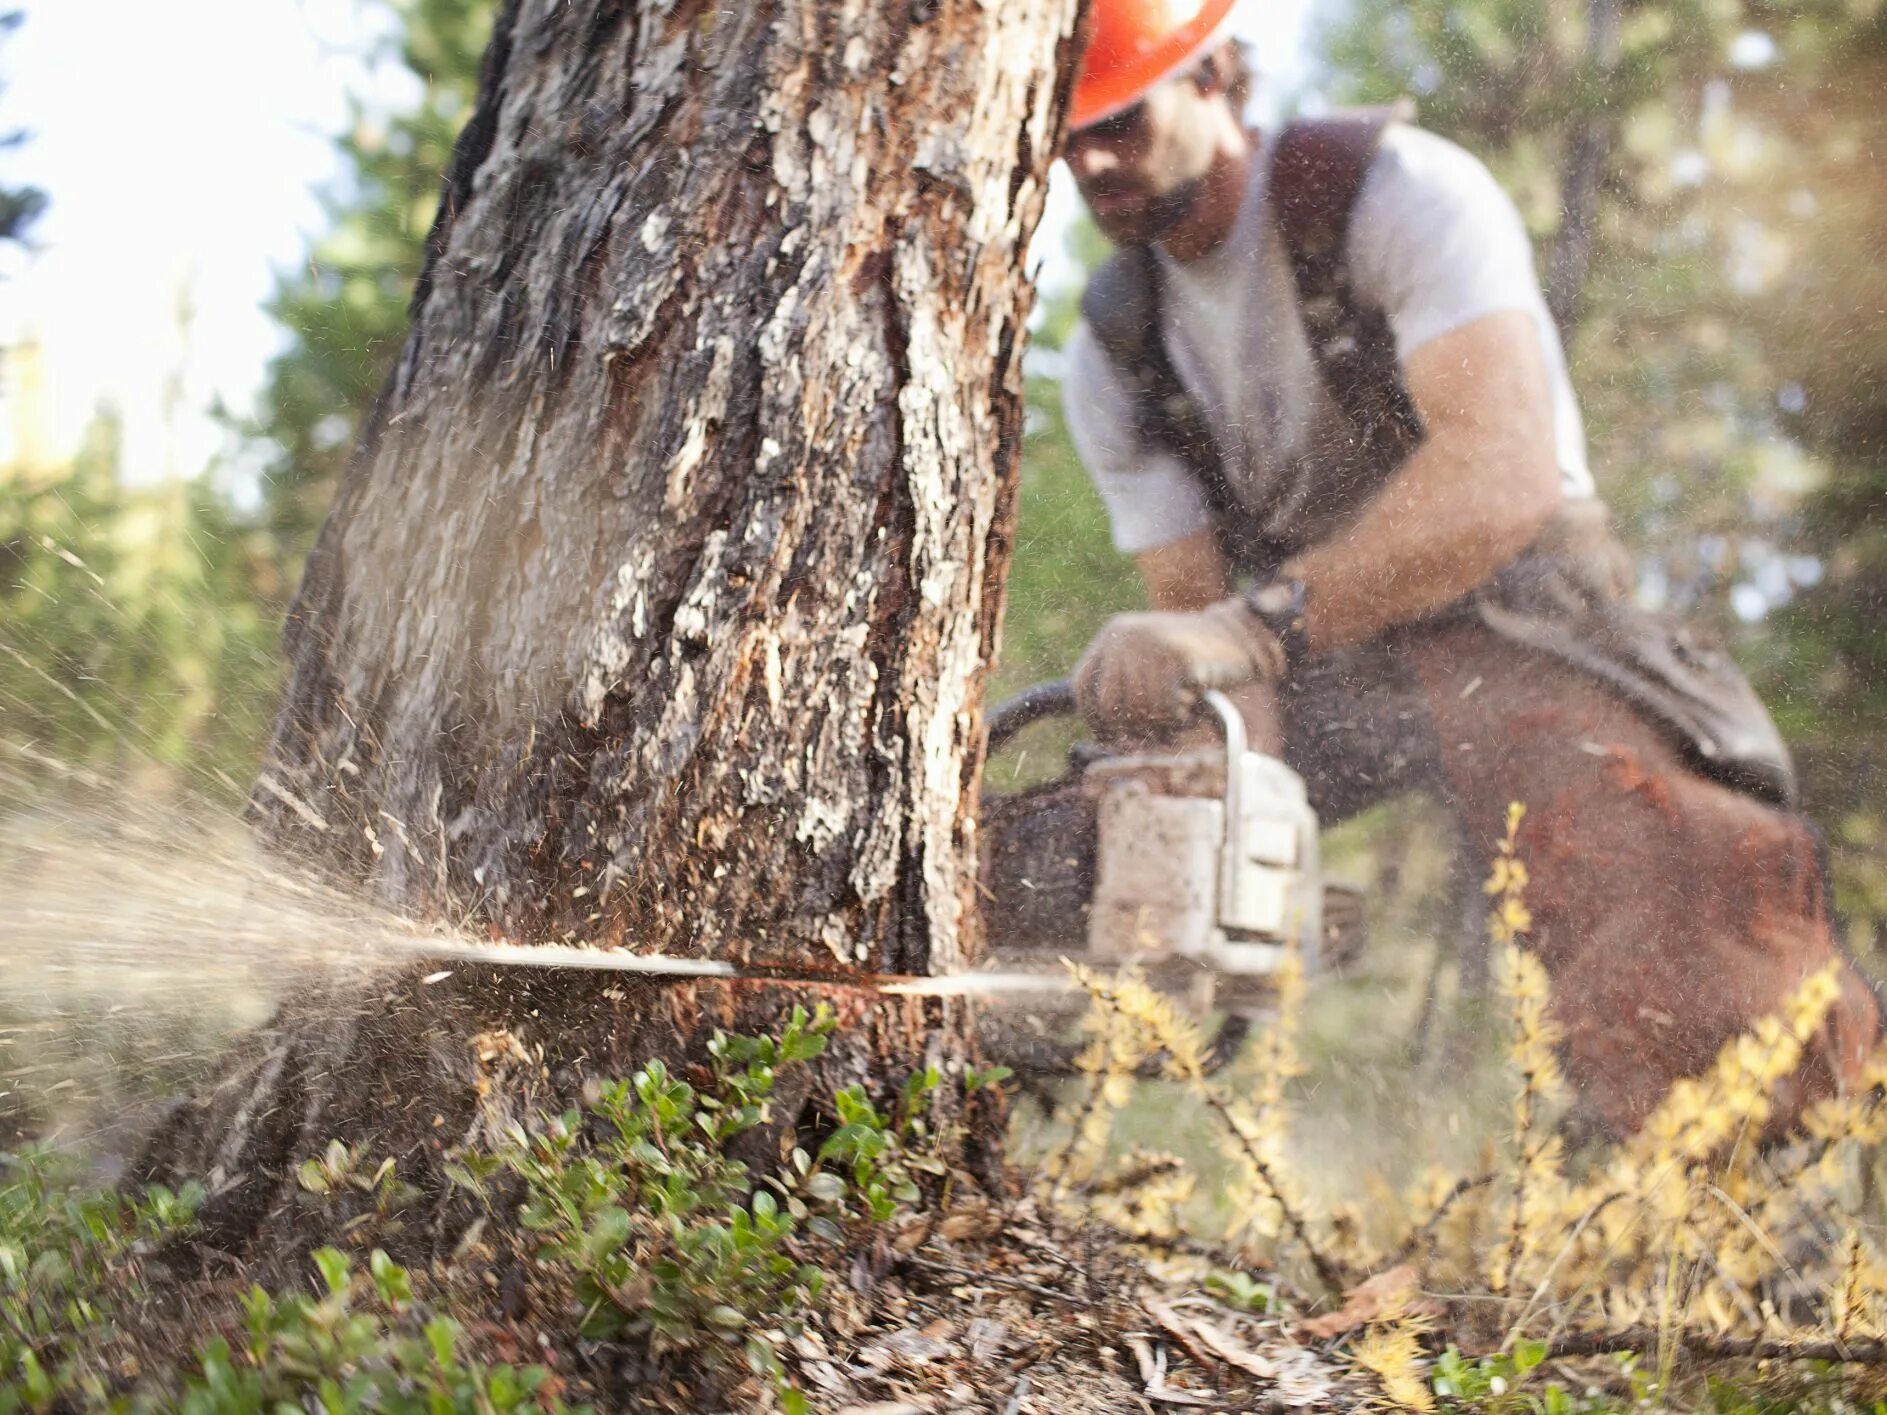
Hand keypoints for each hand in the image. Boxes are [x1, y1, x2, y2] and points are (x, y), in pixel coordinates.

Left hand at [1074, 599, 1286, 742]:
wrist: (1240, 636)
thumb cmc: (1192, 659)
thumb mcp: (1147, 660)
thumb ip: (1123, 685)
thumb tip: (1102, 734)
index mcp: (1113, 634)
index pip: (1083, 686)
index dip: (1093, 719)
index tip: (1109, 738)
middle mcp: (1125, 636)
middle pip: (1109, 704)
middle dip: (1130, 728)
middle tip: (1155, 732)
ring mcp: (1151, 645)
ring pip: (1139, 710)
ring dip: (1160, 724)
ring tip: (1178, 715)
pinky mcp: (1177, 658)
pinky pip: (1166, 708)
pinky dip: (1178, 719)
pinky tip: (1189, 708)